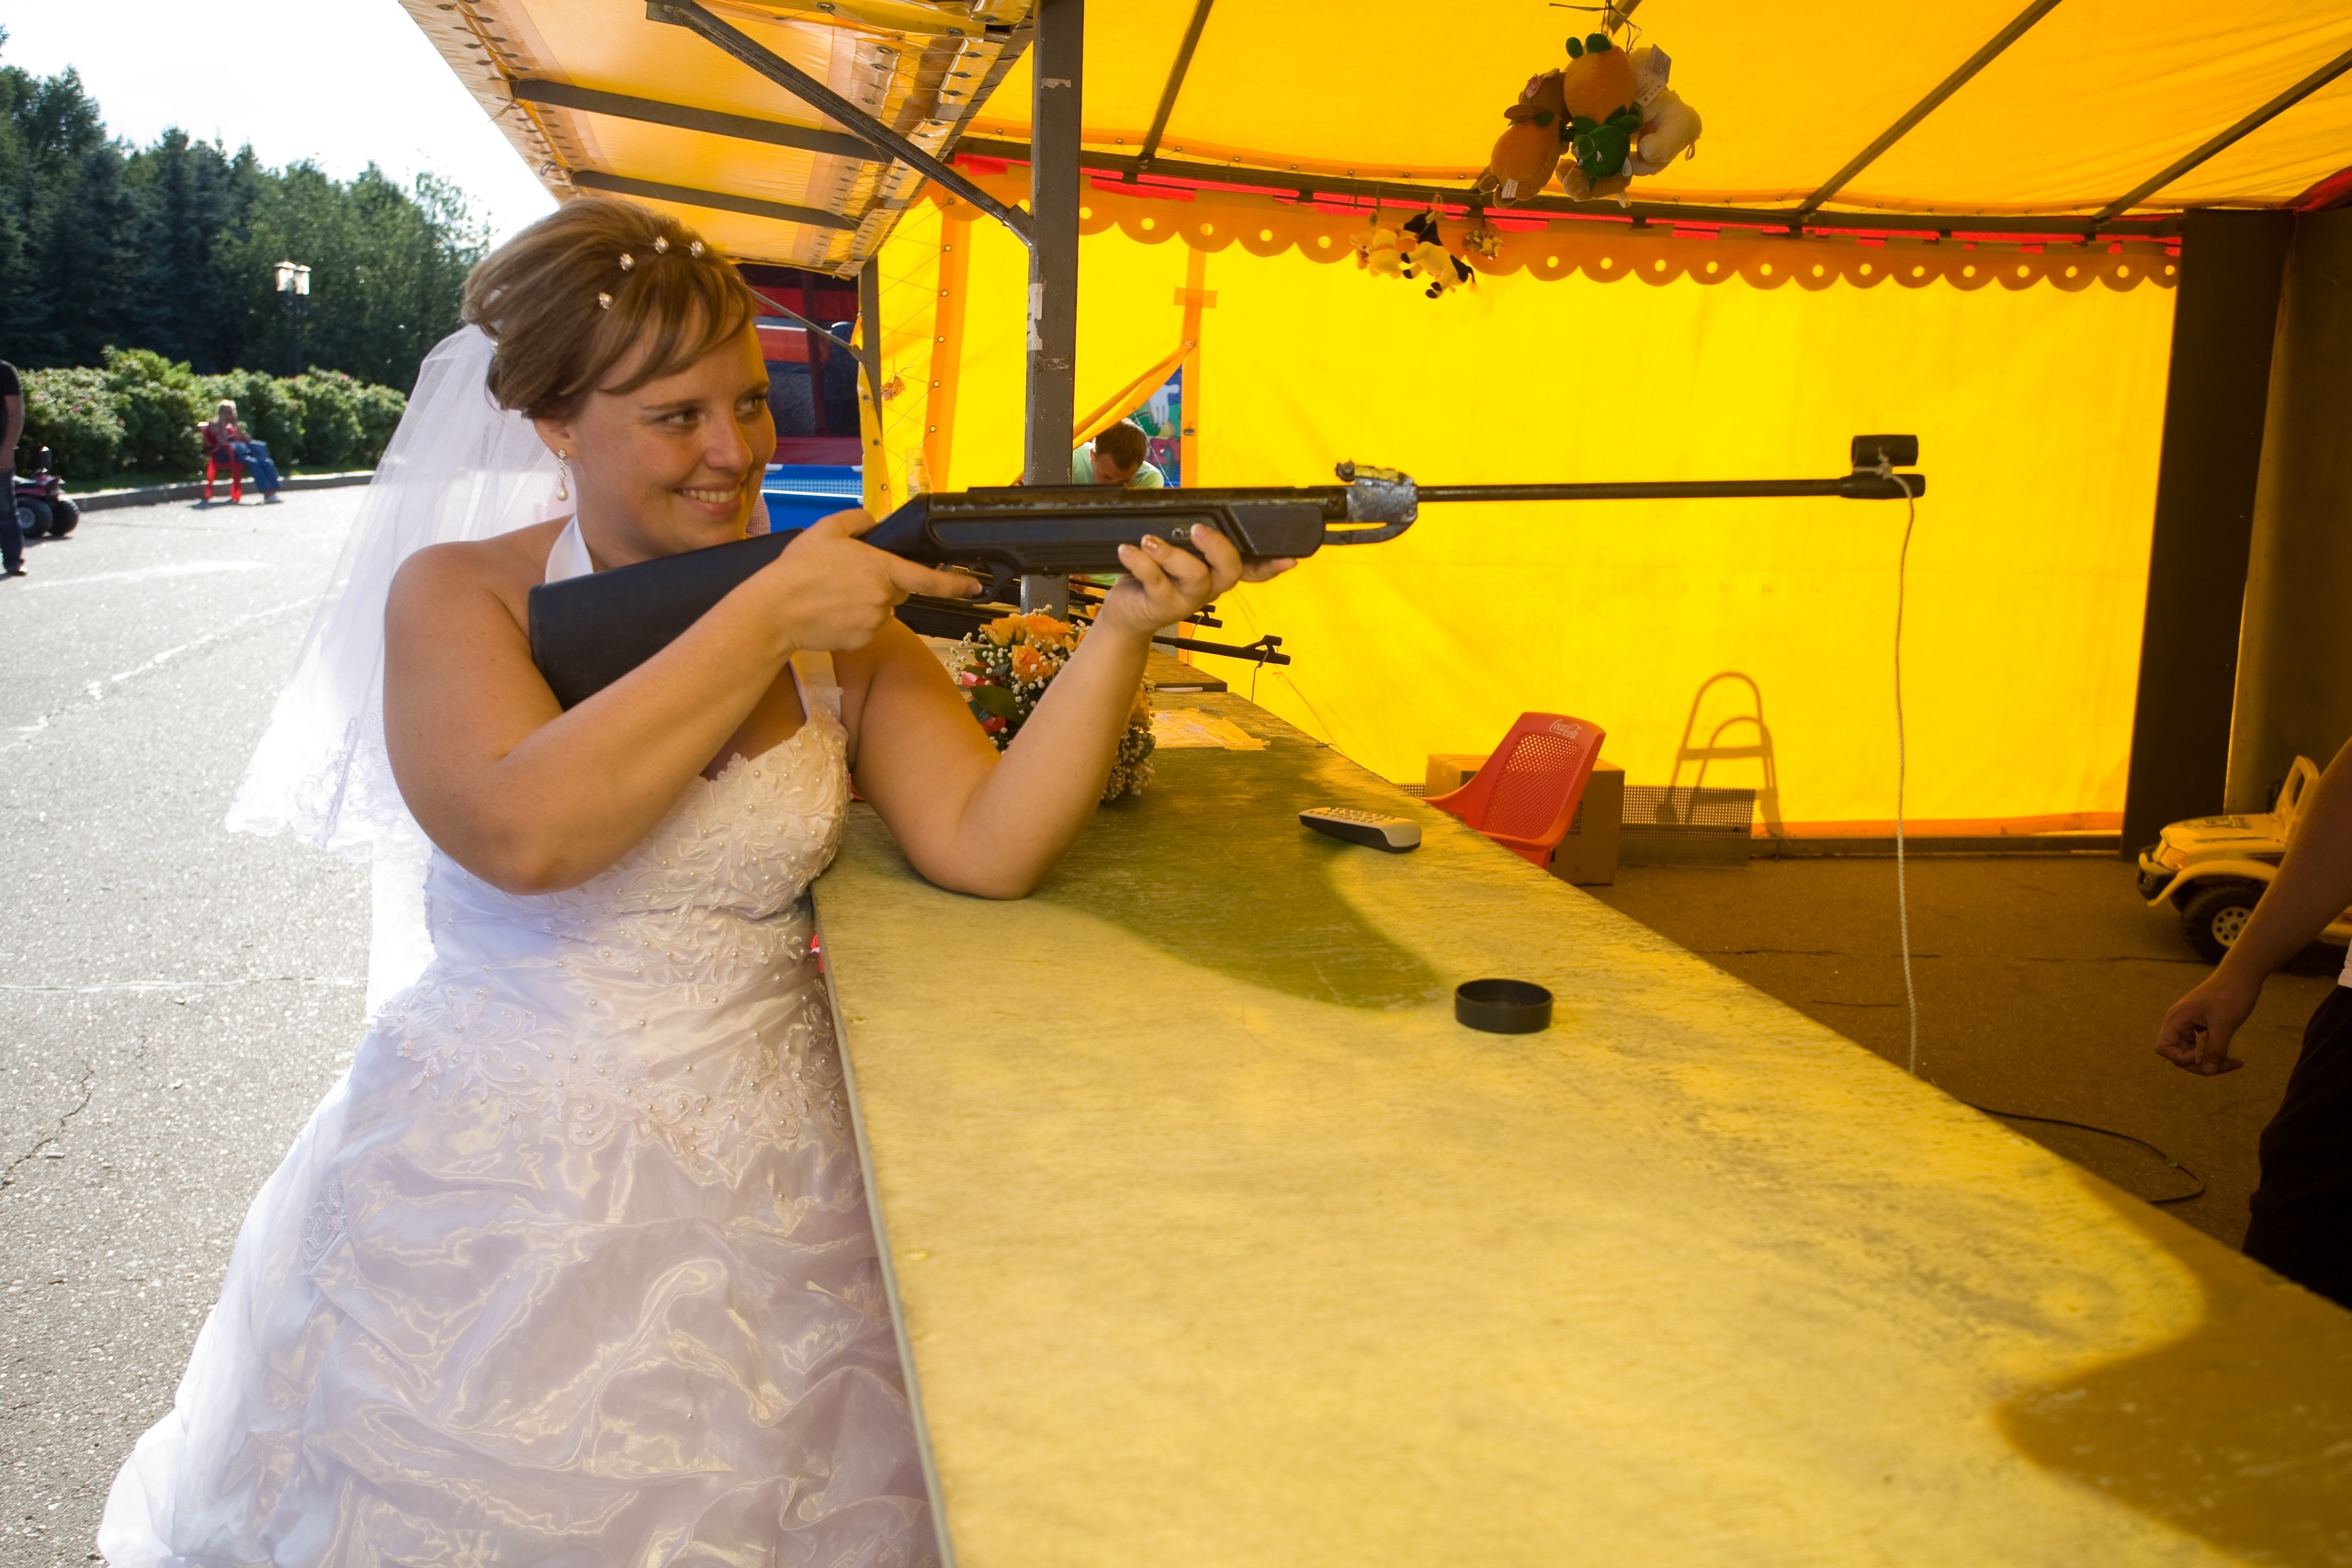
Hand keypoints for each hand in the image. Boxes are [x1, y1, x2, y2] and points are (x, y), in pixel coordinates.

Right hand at [758, 508, 977, 652]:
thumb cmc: (797, 570)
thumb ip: (857, 519)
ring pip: (881, 609)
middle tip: (846, 576)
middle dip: (880, 582)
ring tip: (832, 594)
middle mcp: (883, 598)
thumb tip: (871, 521)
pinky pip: (867, 627)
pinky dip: (854, 620)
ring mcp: (874, 622)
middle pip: (897, 590)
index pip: (929, 579)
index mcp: (881, 568)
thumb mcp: (826, 530)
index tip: (975, 587)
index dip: (956, 584)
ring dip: (866, 601)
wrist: (774, 611)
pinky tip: (830, 612)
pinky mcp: (861, 640)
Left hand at [1094, 524, 1295, 641]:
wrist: (1126, 613)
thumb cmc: (1152, 575)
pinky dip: (1140, 562)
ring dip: (1173, 554)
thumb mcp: (1175, 552)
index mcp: (1216, 571)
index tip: (1288, 559)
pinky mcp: (1161, 606)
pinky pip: (1155, 582)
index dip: (1272, 565)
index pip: (1253, 568)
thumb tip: (1195, 511)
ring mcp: (1187, 600)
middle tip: (1199, 530)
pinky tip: (1128, 550)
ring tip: (1149, 541)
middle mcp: (1208, 587)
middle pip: (1230, 570)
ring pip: (1194, 576)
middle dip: (1219, 547)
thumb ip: (1190, 536)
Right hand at [2154, 972, 2258, 1074]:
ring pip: (2192, 1051)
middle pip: (2179, 1054)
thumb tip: (2209, 1071)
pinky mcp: (2201, 1024)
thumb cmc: (2231, 994)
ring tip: (2234, 1062)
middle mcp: (2179, 1022)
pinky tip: (2232, 1057)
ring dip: (2211, 1060)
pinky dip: (2215, 1052)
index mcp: (2177, 1019)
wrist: (2242, 974)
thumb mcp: (2224, 1024)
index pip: (2164, 1048)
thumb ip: (2215, 1050)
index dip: (2181, 1058)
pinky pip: (2202, 1045)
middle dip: (2201, 1064)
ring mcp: (2189, 1023)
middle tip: (2226, 1066)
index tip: (2204, 1056)